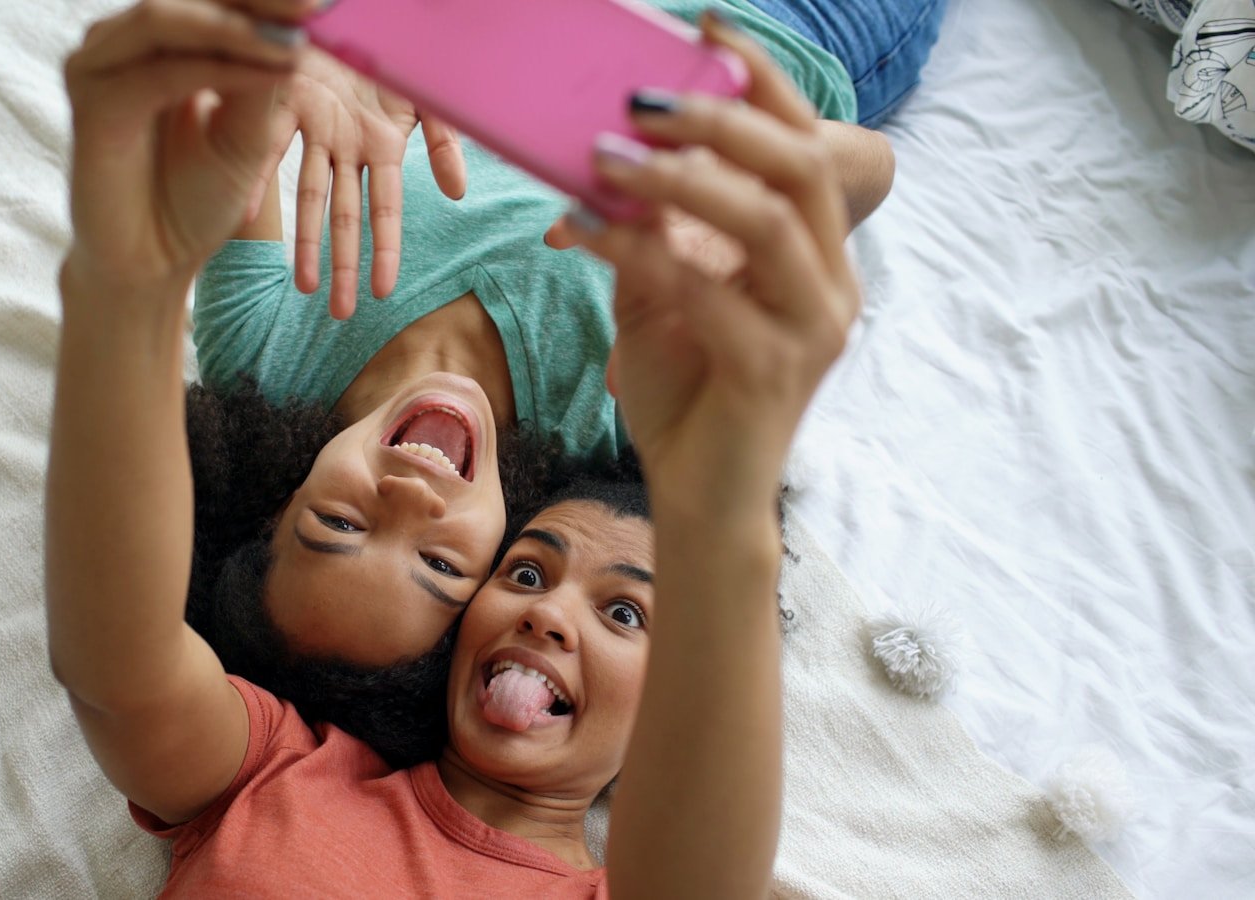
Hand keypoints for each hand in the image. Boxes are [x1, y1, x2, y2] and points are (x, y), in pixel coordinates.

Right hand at [61, 0, 308, 300]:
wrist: (153, 261)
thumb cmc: (196, 199)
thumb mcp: (248, 132)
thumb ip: (262, 76)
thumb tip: (294, 26)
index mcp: (161, 41)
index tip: (327, 0)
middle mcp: (124, 42)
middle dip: (255, 0)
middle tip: (315, 5)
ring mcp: (101, 65)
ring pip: (168, 19)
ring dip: (237, 26)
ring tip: (296, 39)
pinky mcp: (93, 101)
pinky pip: (160, 71)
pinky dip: (216, 68)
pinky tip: (265, 70)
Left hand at [244, 49, 466, 317]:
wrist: (365, 12)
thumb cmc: (407, 48)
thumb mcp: (433, 96)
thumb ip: (447, 143)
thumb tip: (455, 195)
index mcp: (383, 146)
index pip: (386, 210)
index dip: (386, 251)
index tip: (385, 293)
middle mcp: (349, 146)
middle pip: (345, 216)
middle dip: (343, 265)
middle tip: (338, 311)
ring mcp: (318, 129)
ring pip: (310, 195)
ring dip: (306, 242)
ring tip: (302, 285)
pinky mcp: (288, 101)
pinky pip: (272, 146)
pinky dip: (261, 179)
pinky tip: (248, 214)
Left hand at [563, 21, 859, 519]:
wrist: (699, 498)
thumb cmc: (688, 394)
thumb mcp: (666, 295)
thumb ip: (658, 230)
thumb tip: (615, 157)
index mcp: (817, 258)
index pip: (805, 151)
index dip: (765, 84)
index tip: (710, 31)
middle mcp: (832, 285)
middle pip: (800, 170)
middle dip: (721, 118)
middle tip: (640, 97)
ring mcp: (812, 330)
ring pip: (768, 222)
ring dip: (683, 177)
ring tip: (606, 154)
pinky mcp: (772, 370)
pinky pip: (706, 290)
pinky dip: (639, 251)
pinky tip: (582, 230)